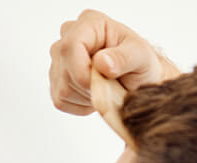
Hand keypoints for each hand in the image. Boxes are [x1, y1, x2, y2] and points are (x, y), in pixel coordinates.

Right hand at [48, 10, 177, 116]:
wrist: (136, 79)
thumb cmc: (139, 62)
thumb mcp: (141, 56)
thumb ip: (124, 58)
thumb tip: (102, 62)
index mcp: (89, 23)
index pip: (70, 47)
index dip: (81, 71)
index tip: (100, 84)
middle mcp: (68, 37)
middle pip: (65, 71)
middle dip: (89, 87)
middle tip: (111, 84)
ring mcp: (58, 59)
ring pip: (62, 89)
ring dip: (87, 97)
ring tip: (105, 88)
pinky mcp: (56, 81)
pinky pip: (62, 101)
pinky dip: (81, 105)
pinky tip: (95, 93)